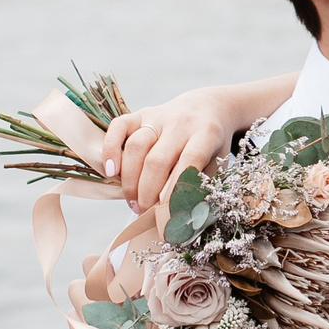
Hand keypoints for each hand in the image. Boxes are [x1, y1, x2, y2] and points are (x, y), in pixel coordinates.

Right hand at [98, 90, 245, 212]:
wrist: (206, 107)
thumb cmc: (211, 145)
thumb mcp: (218, 164)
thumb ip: (203, 188)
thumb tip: (185, 221)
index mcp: (206, 134)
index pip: (189, 161)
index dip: (175, 189)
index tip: (166, 214)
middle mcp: (180, 122)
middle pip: (157, 160)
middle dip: (148, 193)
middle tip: (145, 213)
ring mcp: (158, 116)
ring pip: (136, 146)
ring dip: (130, 180)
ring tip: (133, 202)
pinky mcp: (140, 113)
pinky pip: (119, 127)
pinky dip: (110, 149)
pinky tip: (111, 172)